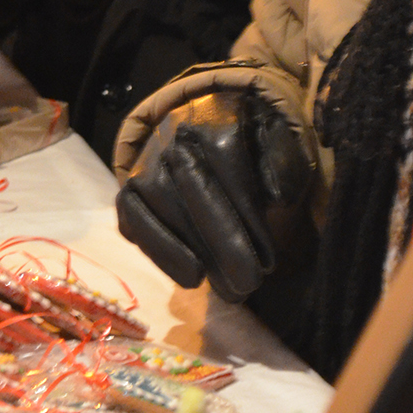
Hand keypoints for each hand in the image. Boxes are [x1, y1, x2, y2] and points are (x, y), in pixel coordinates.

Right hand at [115, 85, 310, 302]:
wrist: (204, 152)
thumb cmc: (251, 162)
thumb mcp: (277, 155)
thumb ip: (283, 166)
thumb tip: (278, 195)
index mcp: (217, 123)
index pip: (227, 158)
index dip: (247, 209)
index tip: (269, 257)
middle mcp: (177, 141)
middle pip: (194, 184)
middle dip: (223, 239)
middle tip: (249, 282)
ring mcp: (149, 167)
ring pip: (163, 202)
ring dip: (194, 249)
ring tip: (227, 289)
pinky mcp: (130, 196)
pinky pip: (136, 220)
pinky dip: (162, 252)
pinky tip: (192, 278)